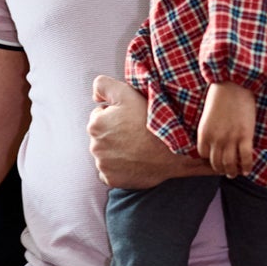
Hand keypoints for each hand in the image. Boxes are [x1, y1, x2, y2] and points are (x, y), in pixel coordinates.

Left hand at [88, 75, 208, 188]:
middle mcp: (95, 146)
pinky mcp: (112, 180)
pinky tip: (133, 161)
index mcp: (95, 124)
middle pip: (102, 135)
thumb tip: (95, 96)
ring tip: (137, 146)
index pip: (100, 115)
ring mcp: (103, 165)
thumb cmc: (149, 120)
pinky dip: (119, 168)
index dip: (116, 114)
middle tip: (135, 132)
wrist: (171, 150)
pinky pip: (110, 172)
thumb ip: (103, 86)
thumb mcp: (127, 93)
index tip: (131, 118)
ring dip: (116, 150)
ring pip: (106, 153)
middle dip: (114, 133)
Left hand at [197, 82, 255, 177]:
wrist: (234, 83)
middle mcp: (216, 139)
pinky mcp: (245, 136)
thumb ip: (209, 129)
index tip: (215, 160)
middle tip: (225, 171)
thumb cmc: (220, 94)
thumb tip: (214, 140)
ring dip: (232, 172)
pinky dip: (247, 167)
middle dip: (220, 169)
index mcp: (204, 133)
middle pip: (216, 163)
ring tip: (235, 173)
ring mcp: (231, 139)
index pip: (203, 155)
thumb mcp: (208, 114)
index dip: (209, 159)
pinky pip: (246, 158)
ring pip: (230, 164)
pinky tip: (247, 170)